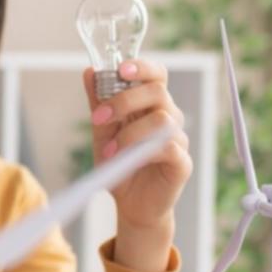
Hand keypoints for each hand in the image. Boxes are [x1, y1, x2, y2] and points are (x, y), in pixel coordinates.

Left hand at [82, 59, 192, 270]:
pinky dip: (143, 150)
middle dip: (124, 100)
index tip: (120, 70)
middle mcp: (169, 116)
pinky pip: (169, 147)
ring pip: (162, 119)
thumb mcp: (102, 130)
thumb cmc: (120, 163)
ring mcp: (178, 139)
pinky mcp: (182, 162)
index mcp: (151, 104)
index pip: (157, 74)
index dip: (142, 67)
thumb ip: (99, 101)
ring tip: (110, 150)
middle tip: (98, 117)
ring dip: (129, 131)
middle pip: (158, 91)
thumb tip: (90, 71)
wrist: (130, 204)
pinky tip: (126, 160)